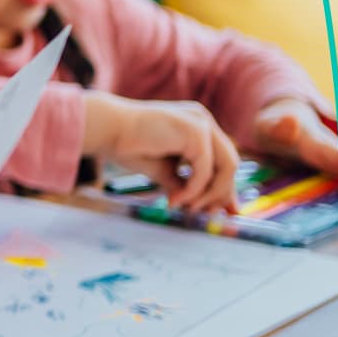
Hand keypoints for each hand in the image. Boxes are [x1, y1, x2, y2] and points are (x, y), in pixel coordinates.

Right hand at [85, 93, 239, 213]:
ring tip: (188, 209)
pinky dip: (194, 190)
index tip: (228, 211)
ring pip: (227, 166)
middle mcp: (203, 121)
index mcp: (197, 126)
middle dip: (221, 193)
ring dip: (210, 193)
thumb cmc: (129, 146)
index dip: (226, 186)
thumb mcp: (164, 170)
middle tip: (208, 215)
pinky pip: (206, 170)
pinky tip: (176, 199)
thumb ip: (184, 183)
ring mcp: (202, 123)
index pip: (222, 159)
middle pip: (230, 163)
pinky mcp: (196, 132)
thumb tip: (198, 207)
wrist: (107, 129)